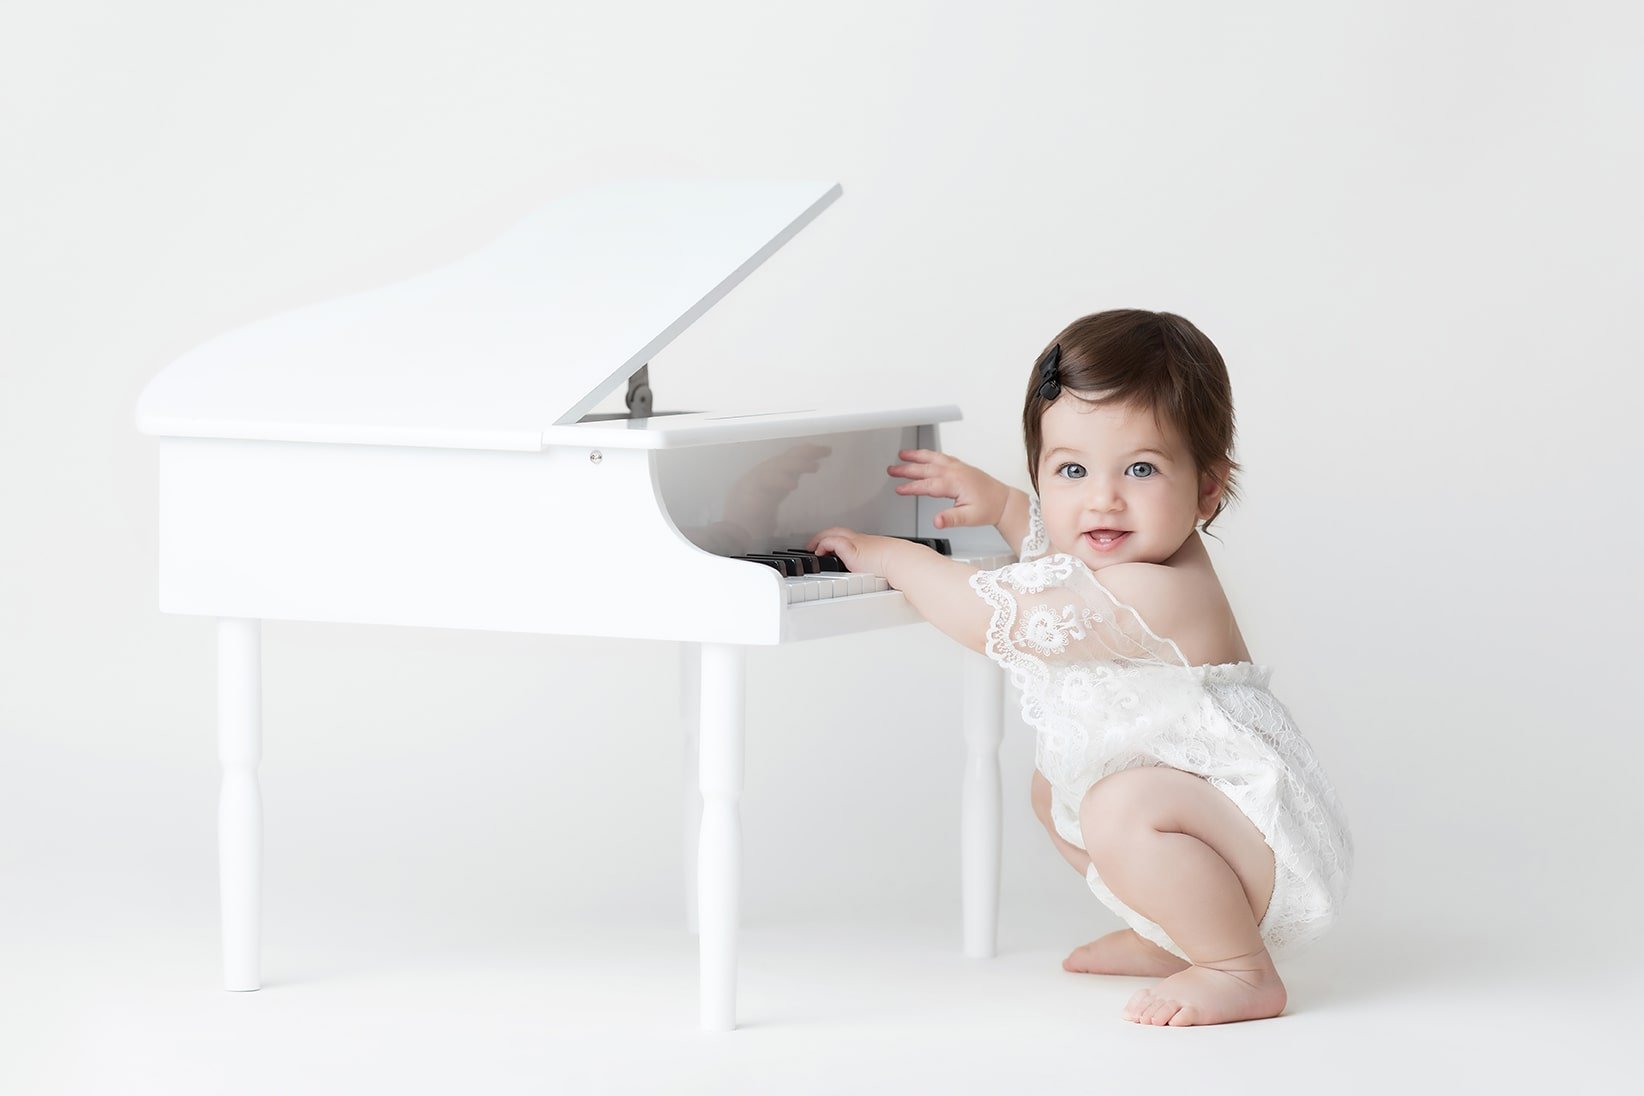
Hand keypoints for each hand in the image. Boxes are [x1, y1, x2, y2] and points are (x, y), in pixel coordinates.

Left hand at [805, 526, 893, 576]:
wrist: (901, 560)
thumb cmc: (899, 565)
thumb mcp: (887, 567)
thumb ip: (881, 573)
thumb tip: (885, 585)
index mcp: (870, 545)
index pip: (851, 539)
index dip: (840, 542)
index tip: (833, 550)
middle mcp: (862, 541)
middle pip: (840, 532)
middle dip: (826, 536)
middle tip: (817, 544)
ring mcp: (856, 543)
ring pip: (834, 533)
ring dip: (821, 539)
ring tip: (813, 548)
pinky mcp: (850, 549)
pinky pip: (832, 541)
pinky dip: (823, 544)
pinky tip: (819, 552)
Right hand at [887, 449, 1008, 529]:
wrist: (1003, 501)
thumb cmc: (989, 508)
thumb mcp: (969, 518)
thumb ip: (951, 519)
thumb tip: (936, 521)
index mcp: (955, 483)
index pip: (928, 484)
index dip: (911, 487)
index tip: (898, 489)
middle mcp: (955, 471)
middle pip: (926, 468)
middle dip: (907, 469)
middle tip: (891, 470)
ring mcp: (958, 467)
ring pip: (933, 458)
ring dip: (916, 456)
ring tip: (902, 455)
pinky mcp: (960, 466)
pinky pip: (941, 456)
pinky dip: (929, 454)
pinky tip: (923, 455)